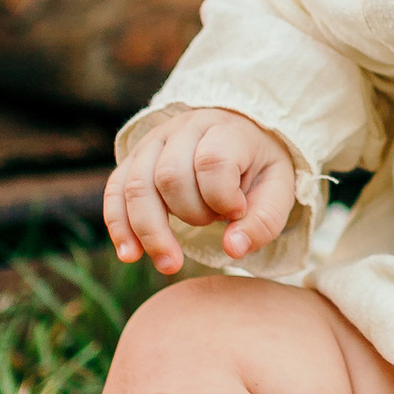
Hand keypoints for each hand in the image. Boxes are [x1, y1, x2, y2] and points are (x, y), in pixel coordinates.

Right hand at [104, 106, 296, 276]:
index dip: (223, 197)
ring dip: (150, 230)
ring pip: (136, 185)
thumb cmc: (258, 167)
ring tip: (169, 264)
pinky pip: (115, 191)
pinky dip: (119, 226)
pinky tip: (130, 255)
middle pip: (169, 175)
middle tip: (213, 222)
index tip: (237, 212)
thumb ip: (263, 220)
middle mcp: (184, 128)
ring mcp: (153, 142)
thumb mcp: (278, 189)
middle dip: (190, 214)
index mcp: (225, 129)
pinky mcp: (134, 160)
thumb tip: (232, 249)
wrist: (238, 135)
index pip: (212, 161)